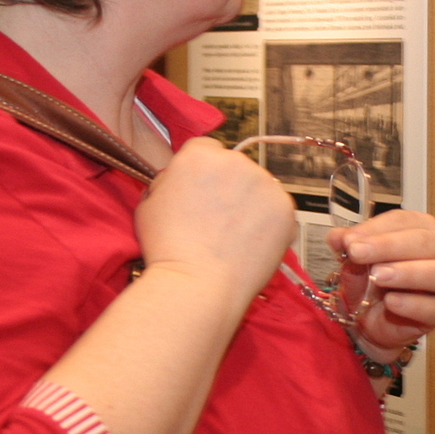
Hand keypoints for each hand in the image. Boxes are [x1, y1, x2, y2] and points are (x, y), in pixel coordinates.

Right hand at [135, 138, 295, 301]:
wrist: (197, 283)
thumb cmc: (169, 248)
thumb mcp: (149, 203)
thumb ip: (169, 181)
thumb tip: (180, 179)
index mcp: (200, 154)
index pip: (208, 150)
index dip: (205, 174)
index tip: (205, 194)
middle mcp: (235, 160)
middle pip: (236, 167)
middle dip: (230, 188)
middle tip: (218, 220)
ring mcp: (265, 183)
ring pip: (260, 188)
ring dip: (251, 204)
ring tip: (233, 236)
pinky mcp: (285, 208)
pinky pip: (278, 210)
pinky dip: (270, 224)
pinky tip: (251, 243)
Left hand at [325, 210, 434, 351]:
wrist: (371, 319)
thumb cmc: (371, 281)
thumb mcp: (355, 260)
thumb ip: (348, 245)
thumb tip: (337, 237)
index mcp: (421, 228)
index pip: (404, 221)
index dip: (377, 229)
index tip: (350, 240)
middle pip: (424, 242)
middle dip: (388, 246)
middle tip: (358, 253)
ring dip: (407, 273)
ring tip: (377, 276)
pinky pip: (432, 307)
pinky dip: (411, 304)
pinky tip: (390, 302)